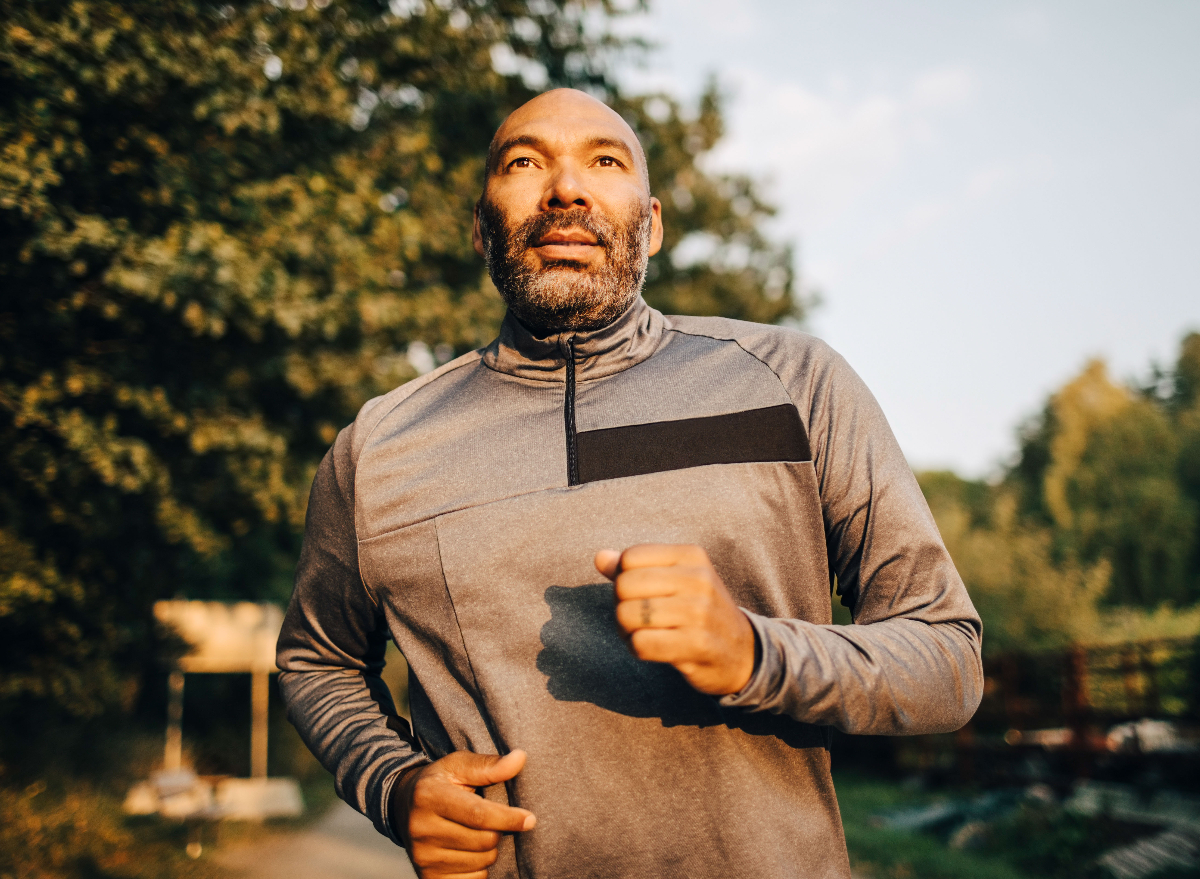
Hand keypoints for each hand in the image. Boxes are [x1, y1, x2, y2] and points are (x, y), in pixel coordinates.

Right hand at [391, 750, 535, 878]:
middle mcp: (422, 829)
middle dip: (498, 832)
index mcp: (429, 796)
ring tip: (477, 833)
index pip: (478, 814)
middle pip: (483, 841)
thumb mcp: (458, 766)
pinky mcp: (428, 877)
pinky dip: (479, 868)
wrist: (402, 807)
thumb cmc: (441, 782)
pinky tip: (469, 851)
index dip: (508, 818)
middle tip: (491, 820)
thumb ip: (489, 765)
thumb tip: (520, 758)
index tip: (530, 819)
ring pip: (480, 862)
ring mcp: (423, 857)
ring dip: (489, 850)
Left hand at [595, 544, 756, 696]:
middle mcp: (698, 579)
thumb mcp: (675, 580)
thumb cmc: (699, 612)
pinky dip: (637, 649)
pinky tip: (652, 649)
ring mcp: (699, 612)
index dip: (623, 579)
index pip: (630, 558)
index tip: (639, 595)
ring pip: (628, 616)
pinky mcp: (697, 645)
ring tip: (645, 634)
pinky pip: (641, 644)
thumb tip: (600, 557)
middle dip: (621, 607)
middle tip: (638, 620)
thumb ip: (636, 567)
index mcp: (691, 555)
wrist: (743, 653)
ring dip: (627, 631)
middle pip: (624, 586)